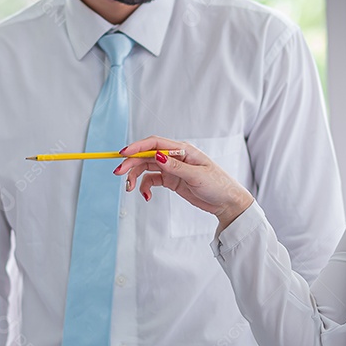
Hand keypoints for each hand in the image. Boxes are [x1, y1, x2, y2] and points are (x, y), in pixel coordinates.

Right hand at [114, 136, 254, 228]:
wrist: (227, 202)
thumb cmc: (218, 185)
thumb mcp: (197, 176)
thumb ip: (176, 167)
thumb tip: (158, 156)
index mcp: (183, 150)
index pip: (155, 143)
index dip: (137, 147)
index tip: (123, 154)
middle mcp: (174, 156)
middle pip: (146, 155)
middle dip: (131, 163)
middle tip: (119, 174)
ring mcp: (172, 168)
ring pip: (146, 168)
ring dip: (135, 176)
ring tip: (129, 189)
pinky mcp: (171, 180)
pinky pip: (152, 180)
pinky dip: (145, 187)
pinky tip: (146, 197)